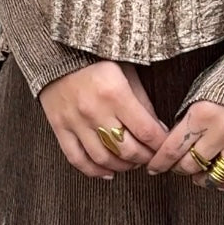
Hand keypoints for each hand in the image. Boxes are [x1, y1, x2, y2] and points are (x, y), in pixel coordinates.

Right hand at [38, 60, 169, 179]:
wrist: (57, 52)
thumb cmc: (96, 58)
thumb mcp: (126, 71)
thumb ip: (142, 101)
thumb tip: (158, 129)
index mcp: (115, 93)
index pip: (146, 131)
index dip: (160, 145)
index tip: (166, 147)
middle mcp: (95, 111)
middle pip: (127, 150)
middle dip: (145, 158)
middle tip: (151, 157)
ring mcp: (75, 122)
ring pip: (103, 159)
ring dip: (123, 166)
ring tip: (132, 163)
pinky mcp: (59, 128)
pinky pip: (77, 159)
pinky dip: (94, 171)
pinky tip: (108, 172)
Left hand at [145, 99, 223, 190]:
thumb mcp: (202, 91)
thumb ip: (188, 117)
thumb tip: (172, 143)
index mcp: (202, 113)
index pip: (172, 149)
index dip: (159, 163)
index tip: (153, 168)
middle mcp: (222, 130)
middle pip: (191, 165)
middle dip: (180, 169)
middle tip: (177, 167)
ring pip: (216, 176)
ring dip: (203, 179)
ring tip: (199, 176)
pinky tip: (223, 181)